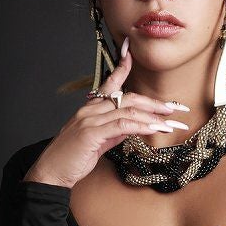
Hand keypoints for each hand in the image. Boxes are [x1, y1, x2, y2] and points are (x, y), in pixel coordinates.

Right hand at [22, 37, 190, 187]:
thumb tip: (133, 127)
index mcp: (90, 109)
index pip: (109, 83)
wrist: (51, 172)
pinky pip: (121, 125)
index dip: (122, 68)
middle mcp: (90, 110)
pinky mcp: (91, 133)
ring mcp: (89, 120)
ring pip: (127, 111)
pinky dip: (140, 126)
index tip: (131, 54)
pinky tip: (154, 129)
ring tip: (170, 124)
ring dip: (152, 117)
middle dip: (152, 103)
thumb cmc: (72, 158)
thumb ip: (114, 132)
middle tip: (173, 108)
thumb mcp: (98, 142)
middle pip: (126, 98)